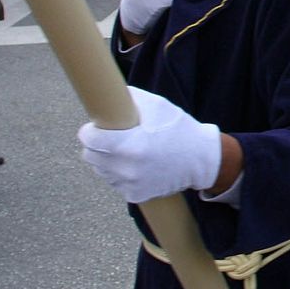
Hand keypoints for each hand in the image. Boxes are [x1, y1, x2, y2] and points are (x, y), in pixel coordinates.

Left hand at [78, 87, 221, 203]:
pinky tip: (135, 166)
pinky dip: (121, 174)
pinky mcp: (134, 195)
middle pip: (90, 155)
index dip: (89, 131)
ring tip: (127, 152)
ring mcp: (129, 184)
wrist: (201, 159)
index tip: (94, 128)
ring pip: (101, 170)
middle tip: (111, 138)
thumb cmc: (179, 129)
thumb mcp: (158, 106)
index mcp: (129, 144)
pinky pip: (115, 183)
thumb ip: (130, 99)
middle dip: (97, 145)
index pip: (89, 139)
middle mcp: (126, 167)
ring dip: (108, 161)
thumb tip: (108, 93)